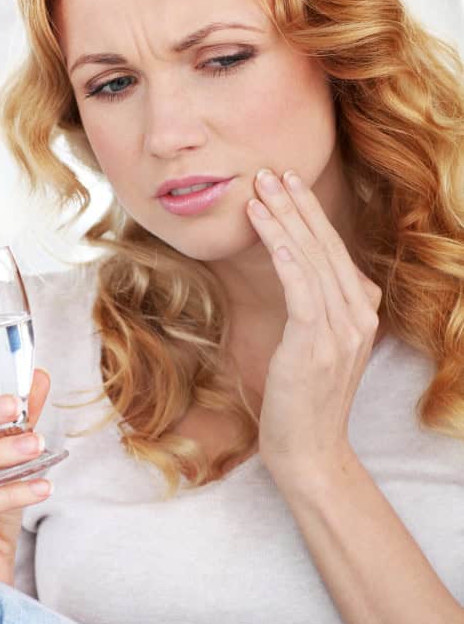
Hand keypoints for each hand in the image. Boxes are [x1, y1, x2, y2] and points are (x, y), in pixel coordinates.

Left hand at [245, 168, 382, 485]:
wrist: (310, 451)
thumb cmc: (303, 401)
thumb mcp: (319, 349)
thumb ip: (320, 312)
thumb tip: (304, 278)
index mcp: (363, 313)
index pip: (335, 252)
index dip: (311, 215)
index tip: (288, 185)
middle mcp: (360, 316)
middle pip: (327, 247)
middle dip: (297, 205)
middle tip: (270, 172)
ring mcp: (343, 330)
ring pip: (314, 260)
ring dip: (285, 220)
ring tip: (259, 191)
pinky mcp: (317, 344)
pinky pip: (302, 287)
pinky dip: (285, 253)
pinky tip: (267, 228)